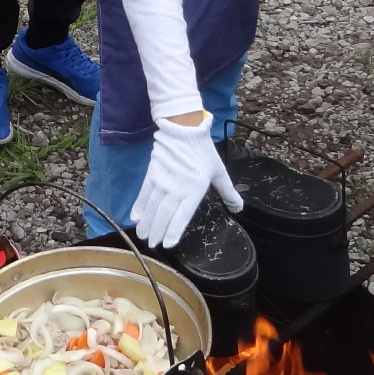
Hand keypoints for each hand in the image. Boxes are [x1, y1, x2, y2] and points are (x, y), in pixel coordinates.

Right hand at [130, 112, 242, 249]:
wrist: (184, 129)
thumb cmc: (203, 152)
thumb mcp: (219, 172)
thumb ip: (228, 192)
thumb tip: (238, 209)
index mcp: (194, 189)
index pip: (182, 215)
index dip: (174, 230)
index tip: (167, 244)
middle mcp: (176, 188)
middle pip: (164, 214)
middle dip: (156, 231)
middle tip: (151, 245)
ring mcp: (162, 181)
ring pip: (151, 206)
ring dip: (146, 222)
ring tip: (142, 235)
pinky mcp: (152, 174)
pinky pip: (143, 193)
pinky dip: (138, 206)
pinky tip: (135, 216)